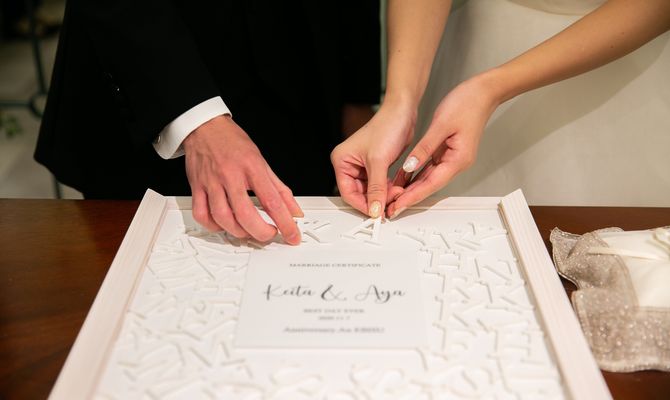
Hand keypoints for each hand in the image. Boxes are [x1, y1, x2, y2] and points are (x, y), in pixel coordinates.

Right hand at [183, 115, 302, 244]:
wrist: (205, 126)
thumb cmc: (232, 142)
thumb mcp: (262, 161)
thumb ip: (279, 188)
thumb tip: (294, 210)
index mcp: (251, 167)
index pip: (272, 200)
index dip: (285, 223)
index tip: (293, 235)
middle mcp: (230, 175)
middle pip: (245, 214)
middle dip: (261, 232)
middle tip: (270, 235)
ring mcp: (211, 182)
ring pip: (223, 218)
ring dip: (239, 232)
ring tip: (249, 231)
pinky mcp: (196, 187)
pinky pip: (202, 214)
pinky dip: (214, 226)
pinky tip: (224, 225)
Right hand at [331, 102, 415, 217]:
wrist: (402, 112)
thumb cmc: (386, 126)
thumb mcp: (379, 161)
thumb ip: (376, 188)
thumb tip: (374, 209)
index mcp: (342, 160)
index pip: (347, 192)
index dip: (362, 204)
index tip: (376, 213)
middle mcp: (350, 164)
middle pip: (359, 193)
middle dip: (375, 199)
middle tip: (389, 204)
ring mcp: (363, 166)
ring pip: (370, 190)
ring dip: (383, 195)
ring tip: (396, 194)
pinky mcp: (376, 166)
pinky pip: (379, 184)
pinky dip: (387, 189)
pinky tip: (396, 190)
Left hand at [386, 75, 500, 217]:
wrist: (482, 92)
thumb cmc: (466, 104)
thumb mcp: (441, 125)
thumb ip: (424, 148)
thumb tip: (410, 167)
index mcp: (458, 159)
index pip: (431, 184)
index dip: (413, 197)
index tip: (398, 206)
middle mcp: (456, 163)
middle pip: (429, 185)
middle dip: (409, 197)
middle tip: (390, 208)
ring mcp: (452, 158)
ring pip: (428, 178)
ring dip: (411, 189)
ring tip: (392, 198)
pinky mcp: (448, 152)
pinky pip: (429, 168)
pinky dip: (416, 174)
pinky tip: (402, 179)